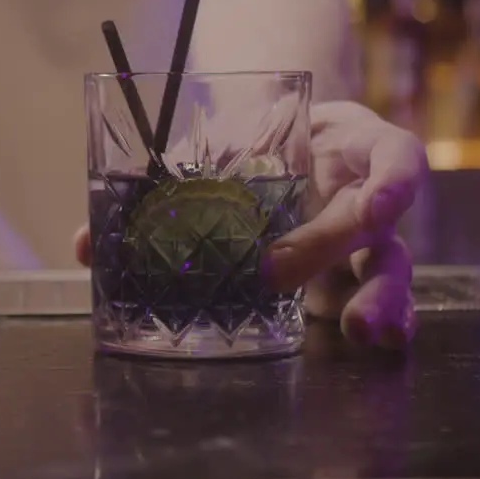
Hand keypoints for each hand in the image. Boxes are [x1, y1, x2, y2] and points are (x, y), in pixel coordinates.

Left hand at [74, 101, 425, 349]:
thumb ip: (169, 183)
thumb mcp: (226, 147)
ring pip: (392, 275)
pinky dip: (379, 317)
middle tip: (280, 274)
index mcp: (350, 150)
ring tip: (365, 334)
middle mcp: (368, 197)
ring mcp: (371, 244)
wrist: (286, 139)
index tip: (377, 208)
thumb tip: (85, 245)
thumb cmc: (261, 145)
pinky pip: (374, 298)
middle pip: (378, 228)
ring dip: (382, 305)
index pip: (393, 157)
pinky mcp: (358, 277)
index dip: (392, 181)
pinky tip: (373, 339)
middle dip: (337, 251)